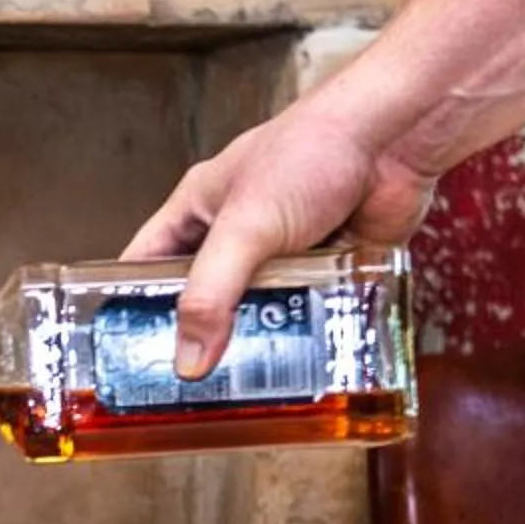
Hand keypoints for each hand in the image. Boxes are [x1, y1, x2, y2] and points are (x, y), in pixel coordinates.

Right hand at [122, 106, 439, 375]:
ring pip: (260, 309)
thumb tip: (188, 360)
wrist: (397, 137)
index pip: (146, 265)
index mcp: (200, 211)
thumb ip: (211, 294)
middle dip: (198, 336)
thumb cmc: (313, 149)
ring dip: (258, 339)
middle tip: (187, 386)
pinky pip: (311, 309)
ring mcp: (285, 252)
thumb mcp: (245, 225)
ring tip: (243, 386)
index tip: (127, 352)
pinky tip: (303, 361)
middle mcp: (238, 233)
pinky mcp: (331, 266)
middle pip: (204, 297)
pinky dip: (308, 331)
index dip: (130, 305)